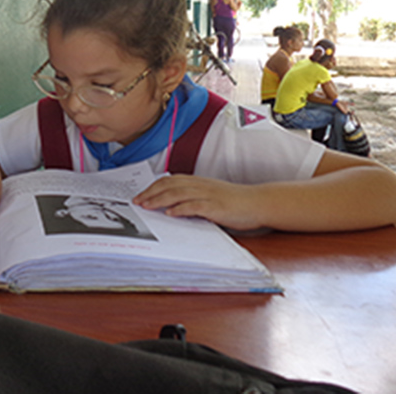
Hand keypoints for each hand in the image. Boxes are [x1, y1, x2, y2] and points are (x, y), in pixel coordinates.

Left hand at [133, 174, 263, 230]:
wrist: (257, 202)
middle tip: (137, 202)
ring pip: (178, 193)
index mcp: (197, 182)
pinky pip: (195, 206)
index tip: (140, 196)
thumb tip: (172, 207)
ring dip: (160, 200)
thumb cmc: (234, 201)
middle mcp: (200, 185)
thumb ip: (193, 198)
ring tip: (147, 206)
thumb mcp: (210, 195)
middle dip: (151, 193)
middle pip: (169, 185)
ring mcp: (208, 195)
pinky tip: (170, 213)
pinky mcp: (216, 206)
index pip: (169, 180)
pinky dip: (180, 209)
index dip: (153, 187)